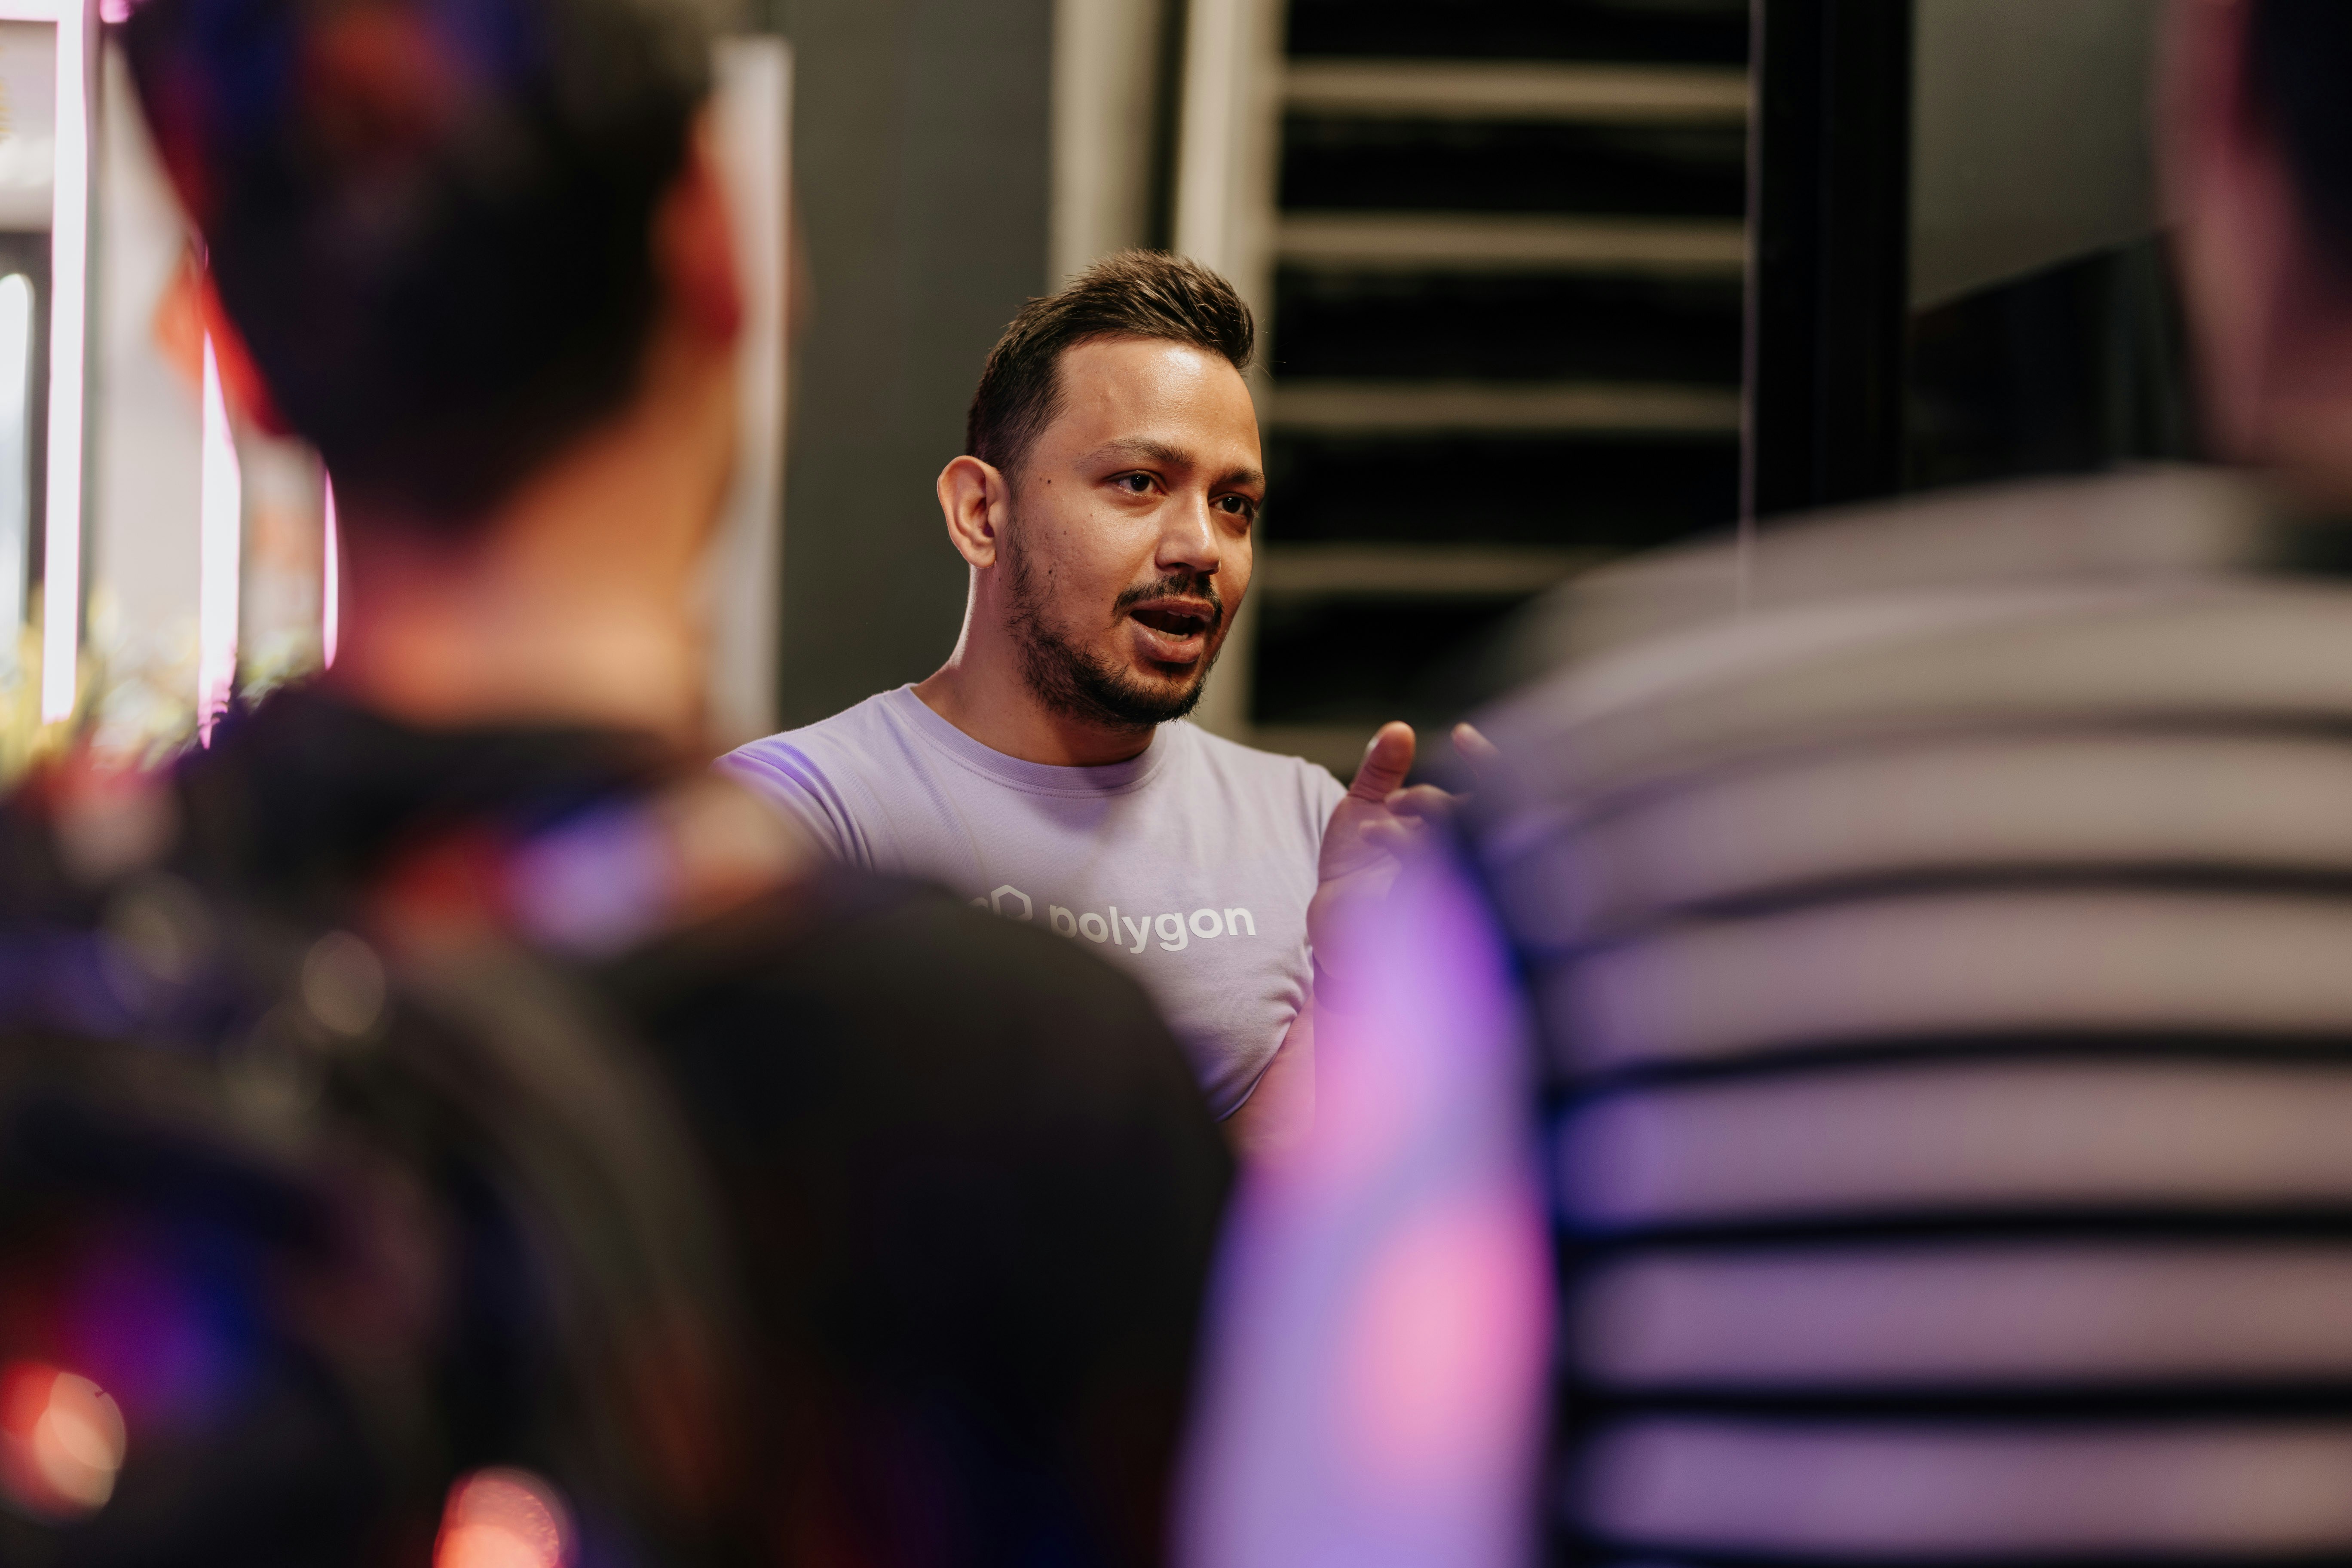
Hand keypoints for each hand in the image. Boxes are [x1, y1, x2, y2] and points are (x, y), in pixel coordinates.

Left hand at [1307, 721, 1494, 981]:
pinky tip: (1373, 833)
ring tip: (1383, 814)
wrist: (1332, 915)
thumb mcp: (1363, 803)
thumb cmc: (1353, 863)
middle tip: (1398, 797)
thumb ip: (1382, 765)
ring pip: (1461, 831)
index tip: (1462, 735)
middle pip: (1485, 814)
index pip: (1496, 793)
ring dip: (1424, 808)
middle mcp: (1461, 853)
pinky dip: (1401, 835)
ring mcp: (1451, 877)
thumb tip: (1400, 729)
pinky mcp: (1433, 901)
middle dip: (1446, 793)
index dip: (1489, 762)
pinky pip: (1434, 859)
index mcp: (1454, 827)